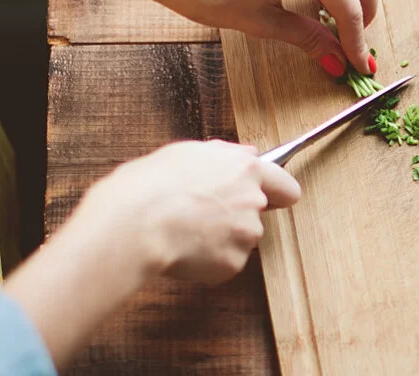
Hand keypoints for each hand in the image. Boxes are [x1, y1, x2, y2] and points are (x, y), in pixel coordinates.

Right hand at [4, 140, 297, 366]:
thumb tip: (244, 154)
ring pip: (239, 240)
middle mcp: (253, 201)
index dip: (278, 192)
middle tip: (199, 215)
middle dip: (235, 216)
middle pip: (257, 214)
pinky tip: (182, 250)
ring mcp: (245, 235)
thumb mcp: (184, 153)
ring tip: (183, 232)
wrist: (133, 225)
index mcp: (243, 169)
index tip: (274, 197)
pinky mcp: (232, 264)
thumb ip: (222, 155)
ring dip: (220, 240)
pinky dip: (206, 262)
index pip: (285, 185)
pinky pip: (222, 264)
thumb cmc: (148, 186)